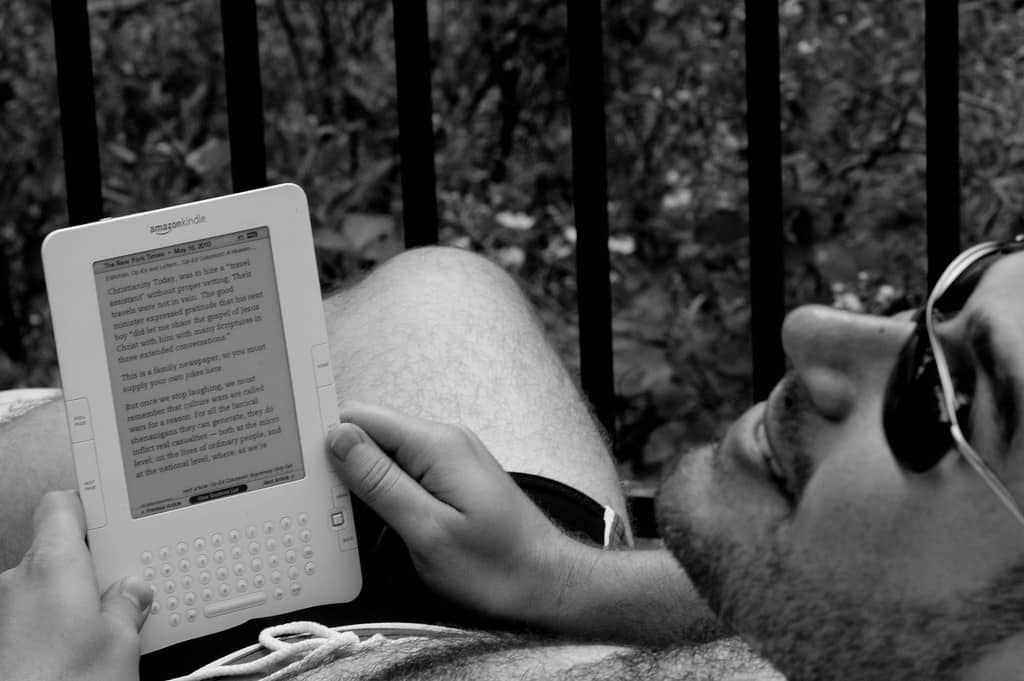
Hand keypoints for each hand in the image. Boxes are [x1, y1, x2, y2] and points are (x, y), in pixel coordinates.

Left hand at [0, 490, 151, 680]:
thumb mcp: (121, 644)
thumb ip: (127, 606)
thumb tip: (131, 594)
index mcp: (52, 563)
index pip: (61, 504)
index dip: (90, 506)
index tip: (114, 516)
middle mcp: (17, 580)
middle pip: (55, 548)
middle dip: (90, 565)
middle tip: (122, 590)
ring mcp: (0, 613)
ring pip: (42, 587)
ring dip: (69, 600)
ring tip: (102, 633)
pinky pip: (28, 616)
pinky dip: (52, 626)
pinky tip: (76, 654)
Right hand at [328, 401, 578, 622]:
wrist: (544, 582)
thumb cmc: (494, 566)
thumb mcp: (426, 529)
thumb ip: (379, 481)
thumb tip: (338, 438)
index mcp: (435, 444)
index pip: (361, 416)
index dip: (325, 436)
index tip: (300, 464)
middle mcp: (443, 440)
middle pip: (371, 433)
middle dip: (342, 462)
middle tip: (322, 503)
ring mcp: (450, 457)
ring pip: (385, 453)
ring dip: (363, 481)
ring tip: (351, 518)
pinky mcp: (452, 476)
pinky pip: (405, 470)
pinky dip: (385, 490)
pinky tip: (378, 519)